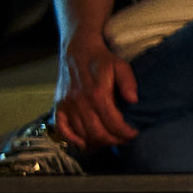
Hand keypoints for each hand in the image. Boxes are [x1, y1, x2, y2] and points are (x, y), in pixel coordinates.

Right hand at [55, 33, 138, 149]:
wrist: (77, 49)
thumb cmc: (102, 59)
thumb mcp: (121, 66)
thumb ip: (128, 82)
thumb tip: (134, 100)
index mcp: (97, 93)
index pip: (113, 123)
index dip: (125, 133)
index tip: (134, 134)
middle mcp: (80, 102)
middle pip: (98, 133)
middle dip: (114, 141)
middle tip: (124, 139)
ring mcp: (67, 105)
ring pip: (82, 134)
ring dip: (97, 142)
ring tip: (110, 140)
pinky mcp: (58, 106)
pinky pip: (62, 129)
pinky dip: (73, 139)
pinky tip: (85, 143)